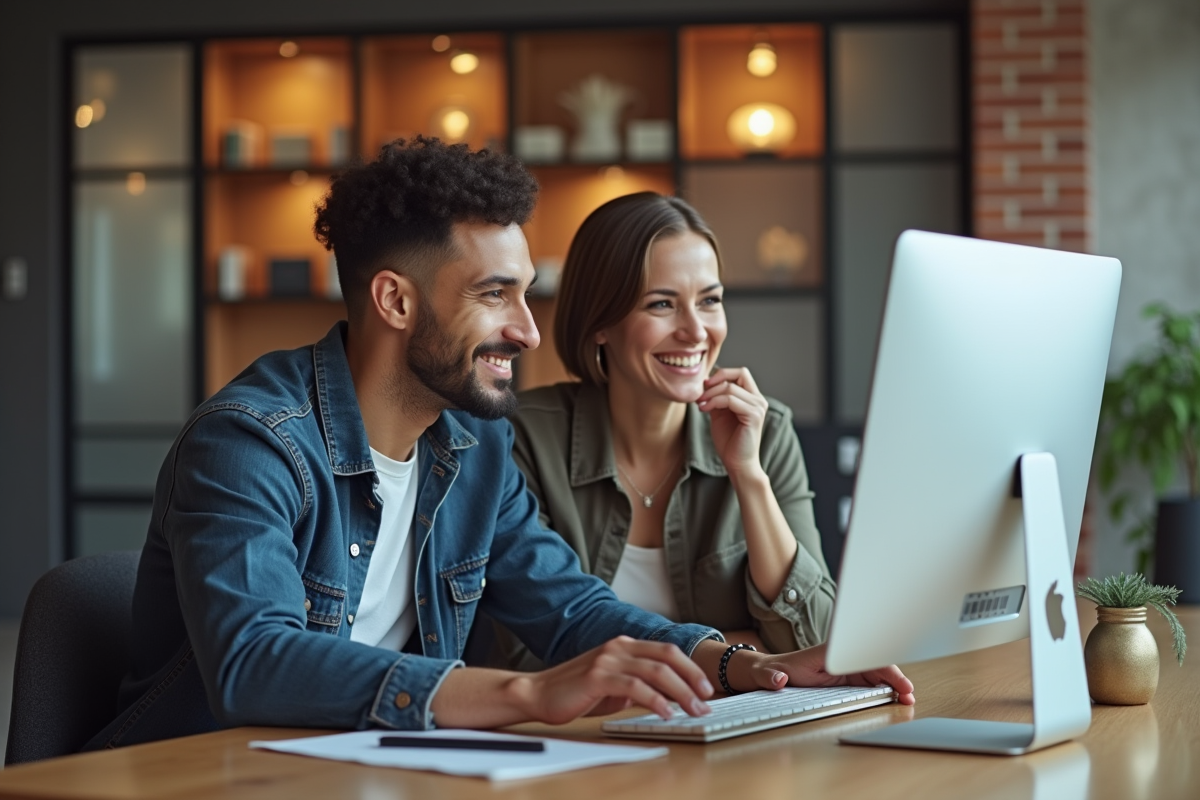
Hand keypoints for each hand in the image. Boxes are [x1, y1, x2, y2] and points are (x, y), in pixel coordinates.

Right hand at [525, 636, 714, 723]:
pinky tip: (666, 713)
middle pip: (667, 657)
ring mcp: (608, 660)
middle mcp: (618, 647)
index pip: (666, 651)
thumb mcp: (614, 686)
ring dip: (681, 692)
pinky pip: (635, 686)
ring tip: (694, 710)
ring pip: (656, 671)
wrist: (539, 693)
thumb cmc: (577, 692)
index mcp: (624, 645)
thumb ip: (639, 684)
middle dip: (692, 677)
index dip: (690, 667)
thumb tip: (671, 697)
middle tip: (707, 697)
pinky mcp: (598, 677)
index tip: (706, 687)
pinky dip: (655, 700)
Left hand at [697, 367, 768, 477]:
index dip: (721, 374)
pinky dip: (714, 402)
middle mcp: (759, 400)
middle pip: (739, 373)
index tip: (704, 386)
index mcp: (752, 398)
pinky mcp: (753, 416)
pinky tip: (704, 410)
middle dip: (715, 382)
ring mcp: (758, 407)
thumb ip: (716, 397)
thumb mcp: (719, 414)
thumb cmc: (729, 441)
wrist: (737, 463)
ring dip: (711, 394)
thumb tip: (705, 383)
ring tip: (700, 405)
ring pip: (730, 387)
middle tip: (700, 395)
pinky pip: (730, 400)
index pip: (740, 373)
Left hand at [726, 642, 915, 704]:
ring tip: (907, 698)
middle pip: (875, 664)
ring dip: (893, 684)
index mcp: (828, 652)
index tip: (896, 680)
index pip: (861, 656)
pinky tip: (895, 697)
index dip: (880, 667)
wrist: (772, 672)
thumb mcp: (770, 674)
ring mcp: (846, 666)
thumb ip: (773, 677)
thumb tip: (778, 679)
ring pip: (877, 673)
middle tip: (909, 694)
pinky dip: (885, 688)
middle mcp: (841, 656)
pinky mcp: (847, 677)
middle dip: (895, 677)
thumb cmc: (775, 671)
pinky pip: (871, 681)